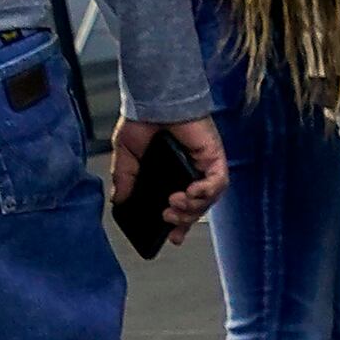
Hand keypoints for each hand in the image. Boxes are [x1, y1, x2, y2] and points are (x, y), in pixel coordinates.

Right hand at [109, 115, 229, 246]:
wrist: (150, 101)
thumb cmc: (141, 124)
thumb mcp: (127, 157)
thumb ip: (126, 180)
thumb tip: (120, 203)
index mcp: (173, 176)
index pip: (183, 206)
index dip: (180, 224)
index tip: (171, 237)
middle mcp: (192, 172)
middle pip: (198, 207)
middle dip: (184, 218)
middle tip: (167, 217)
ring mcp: (205, 165)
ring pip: (210, 198)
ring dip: (193, 207)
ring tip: (173, 203)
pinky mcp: (214, 155)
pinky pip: (219, 181)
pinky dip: (206, 190)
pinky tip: (191, 191)